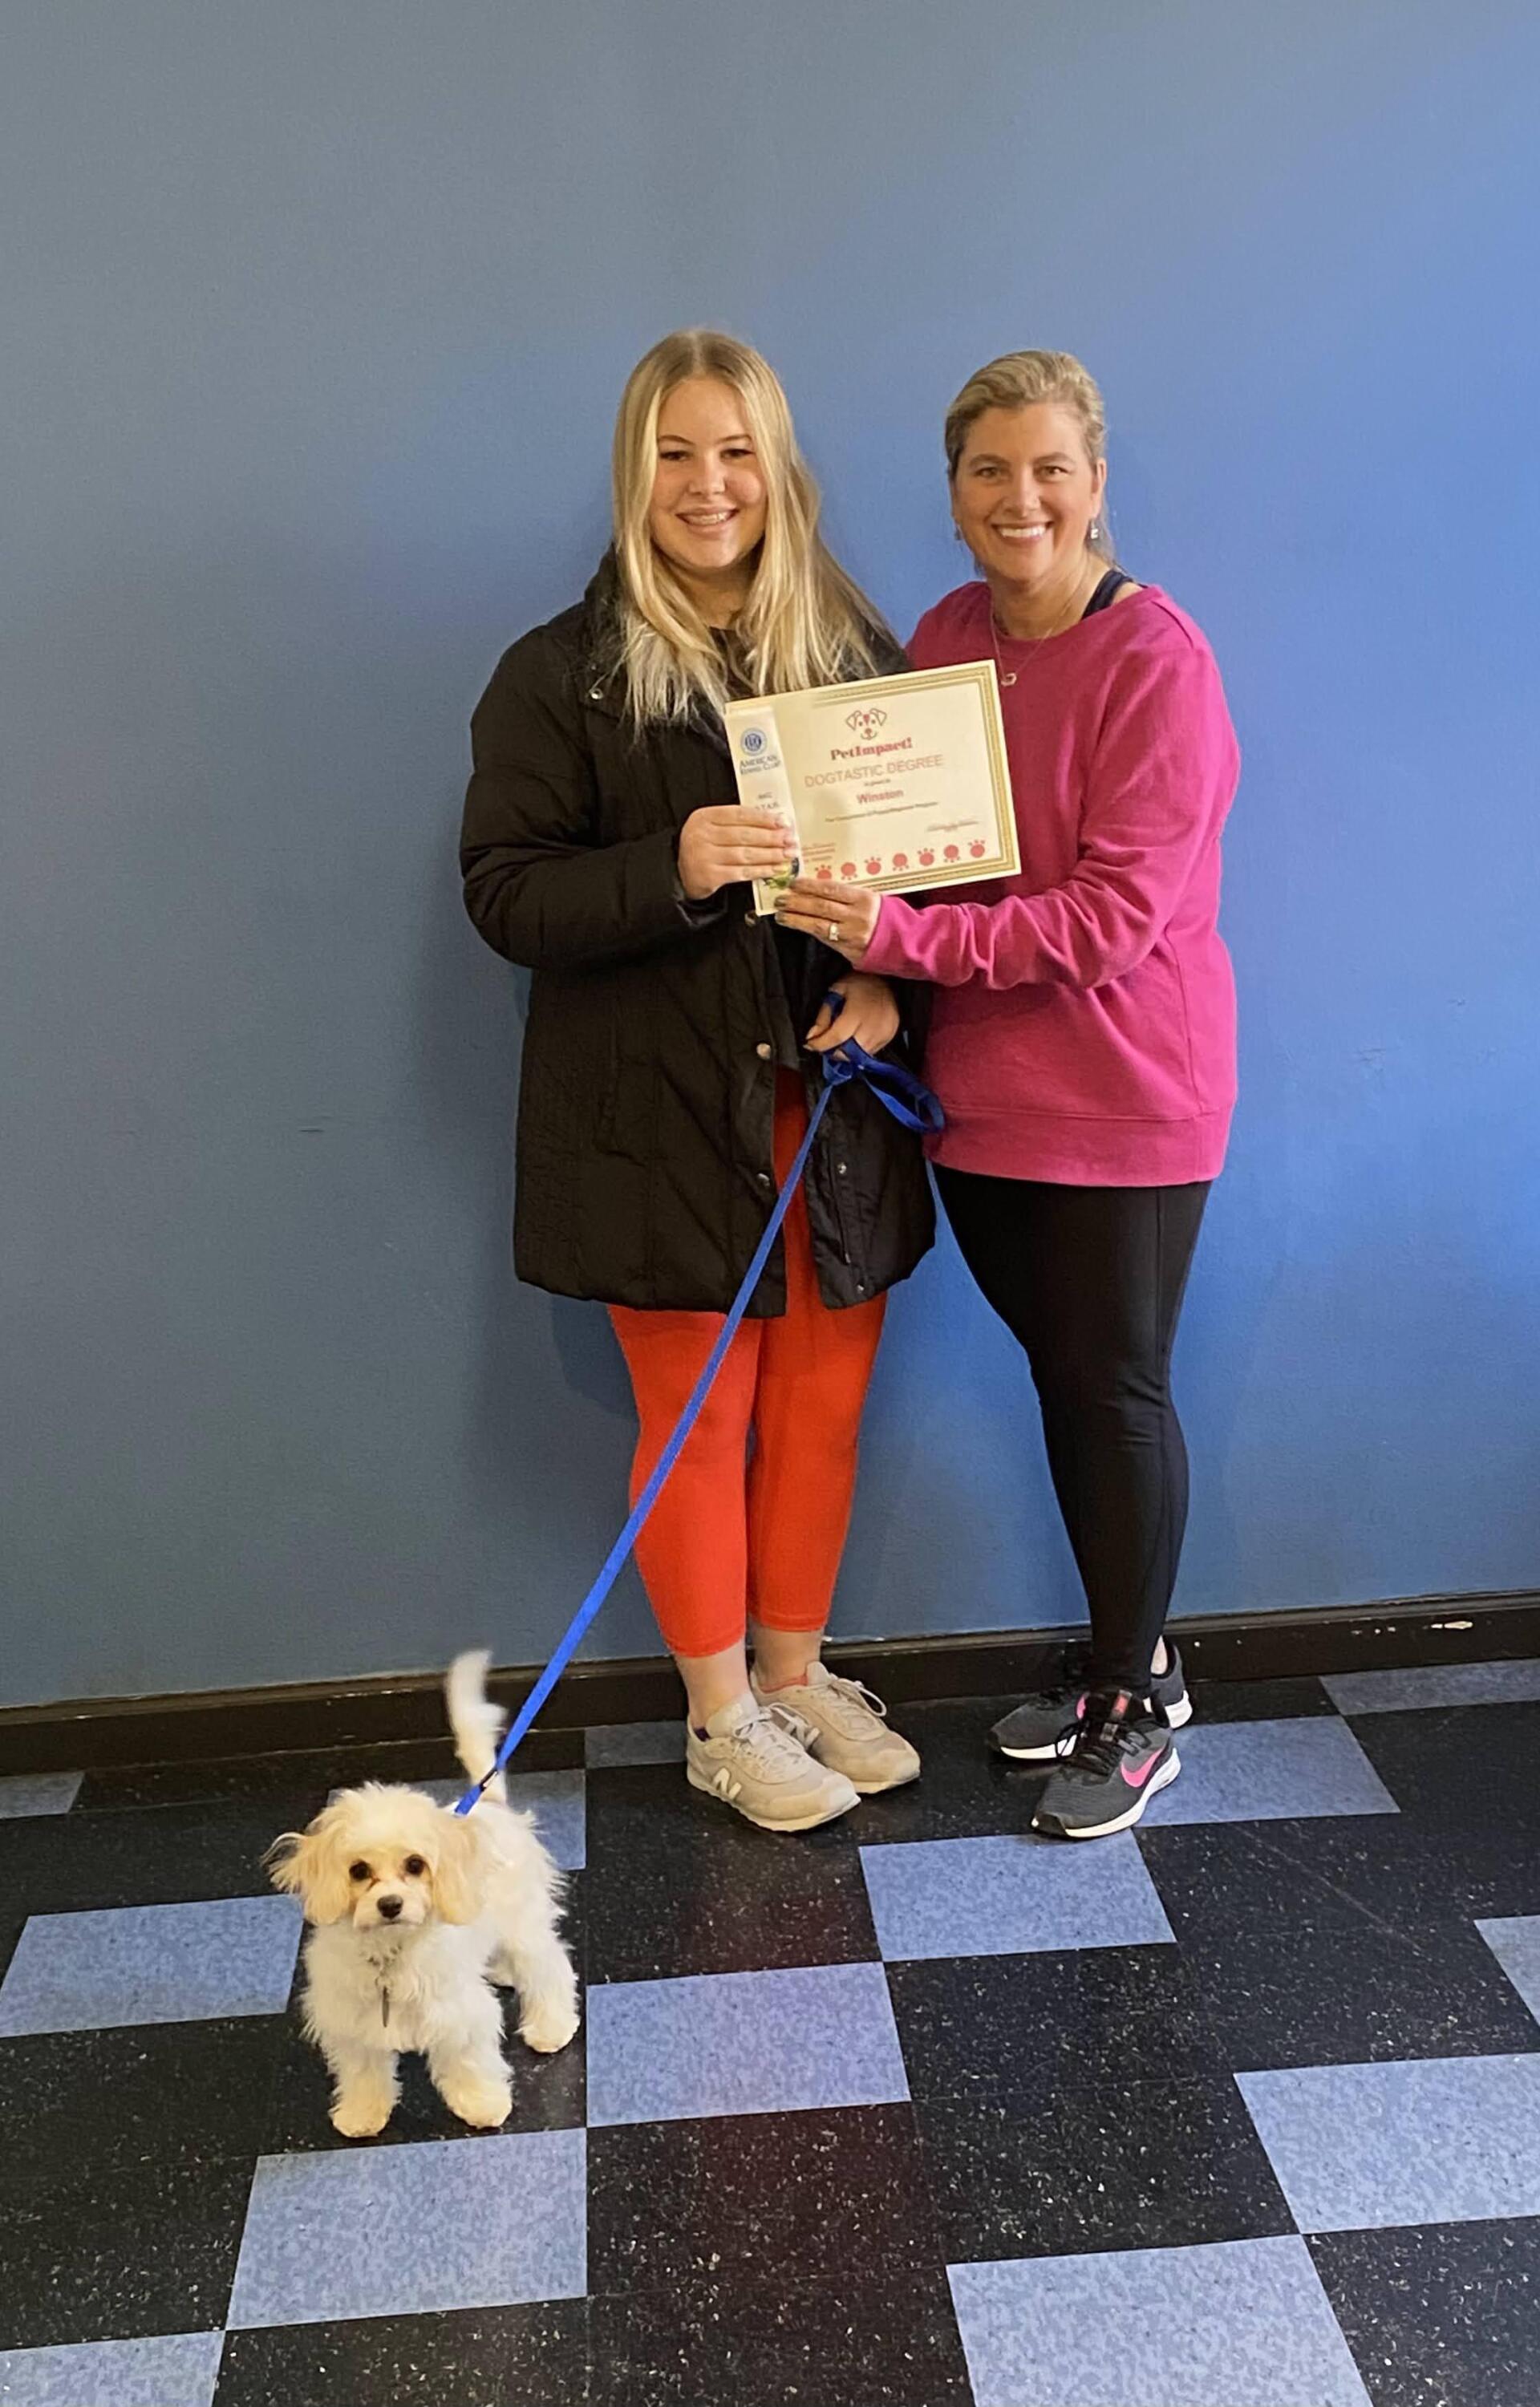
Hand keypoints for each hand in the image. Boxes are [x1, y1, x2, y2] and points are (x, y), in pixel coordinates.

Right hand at [678, 807, 795, 901]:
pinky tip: (774, 869)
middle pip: (744, 835)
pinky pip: (741, 872)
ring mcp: (704, 856)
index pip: (739, 814)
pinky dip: (761, 870)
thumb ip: (737, 823)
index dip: (764, 818)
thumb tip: (775, 824)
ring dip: (771, 855)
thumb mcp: (713, 828)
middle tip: (791, 839)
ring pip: (745, 854)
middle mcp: (701, 835)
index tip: (783, 821)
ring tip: (787, 854)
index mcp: (704, 817)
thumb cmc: (703, 848)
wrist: (682, 874)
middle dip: (772, 838)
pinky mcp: (709, 876)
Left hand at [775, 877, 880, 964]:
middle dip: (797, 902)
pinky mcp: (849, 950)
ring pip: (818, 925)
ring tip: (780, 915)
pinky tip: (796, 926)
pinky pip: (825, 939)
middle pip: (821, 906)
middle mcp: (857, 916)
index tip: (793, 883)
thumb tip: (821, 889)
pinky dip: (809, 931)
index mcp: (864, 899)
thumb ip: (851, 896)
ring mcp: (852, 934)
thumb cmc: (889, 918)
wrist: (905, 943)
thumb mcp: (875, 899)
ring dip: (796, 919)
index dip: (809, 886)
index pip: (831, 889)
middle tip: (779, 898)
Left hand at [805, 972, 900, 1055]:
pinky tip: (855, 1038)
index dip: (820, 1044)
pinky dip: (859, 1050)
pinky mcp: (890, 1037)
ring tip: (840, 1040)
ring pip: (859, 1056)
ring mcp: (884, 1033)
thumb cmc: (859, 983)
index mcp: (857, 1012)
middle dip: (833, 1051)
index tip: (810, 1045)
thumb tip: (812, 1036)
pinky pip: (870, 1052)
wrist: (886, 979)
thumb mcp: (836, 992)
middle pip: (848, 1052)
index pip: (836, 1037)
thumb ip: (823, 1016)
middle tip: (826, 1043)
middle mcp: (872, 1026)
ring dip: (846, 1052)